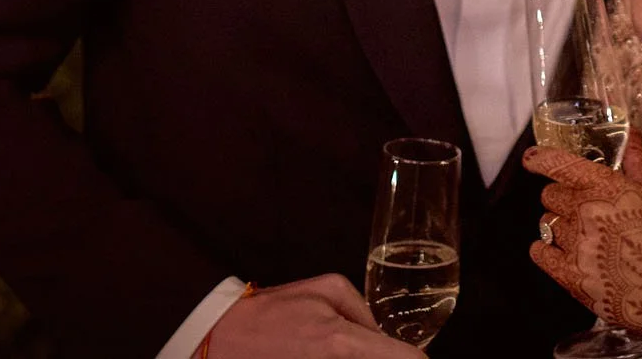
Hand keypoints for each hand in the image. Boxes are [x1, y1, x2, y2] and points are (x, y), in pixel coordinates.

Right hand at [205, 275, 421, 355]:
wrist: (220, 342)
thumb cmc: (269, 313)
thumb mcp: (324, 290)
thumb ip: (362, 311)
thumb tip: (383, 336)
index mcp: (343, 343)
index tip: (421, 358)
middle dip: (388, 358)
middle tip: (379, 349)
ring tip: (340, 347)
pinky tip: (327, 353)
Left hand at [524, 145, 641, 340]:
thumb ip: (636, 162)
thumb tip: (631, 134)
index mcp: (605, 187)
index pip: (559, 165)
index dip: (541, 159)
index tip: (532, 159)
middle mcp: (585, 211)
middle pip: (551, 195)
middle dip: (563, 199)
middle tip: (582, 209)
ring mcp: (575, 243)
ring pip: (546, 222)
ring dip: (559, 225)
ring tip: (580, 234)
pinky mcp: (568, 274)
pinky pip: (539, 251)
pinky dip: (546, 249)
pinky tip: (562, 252)